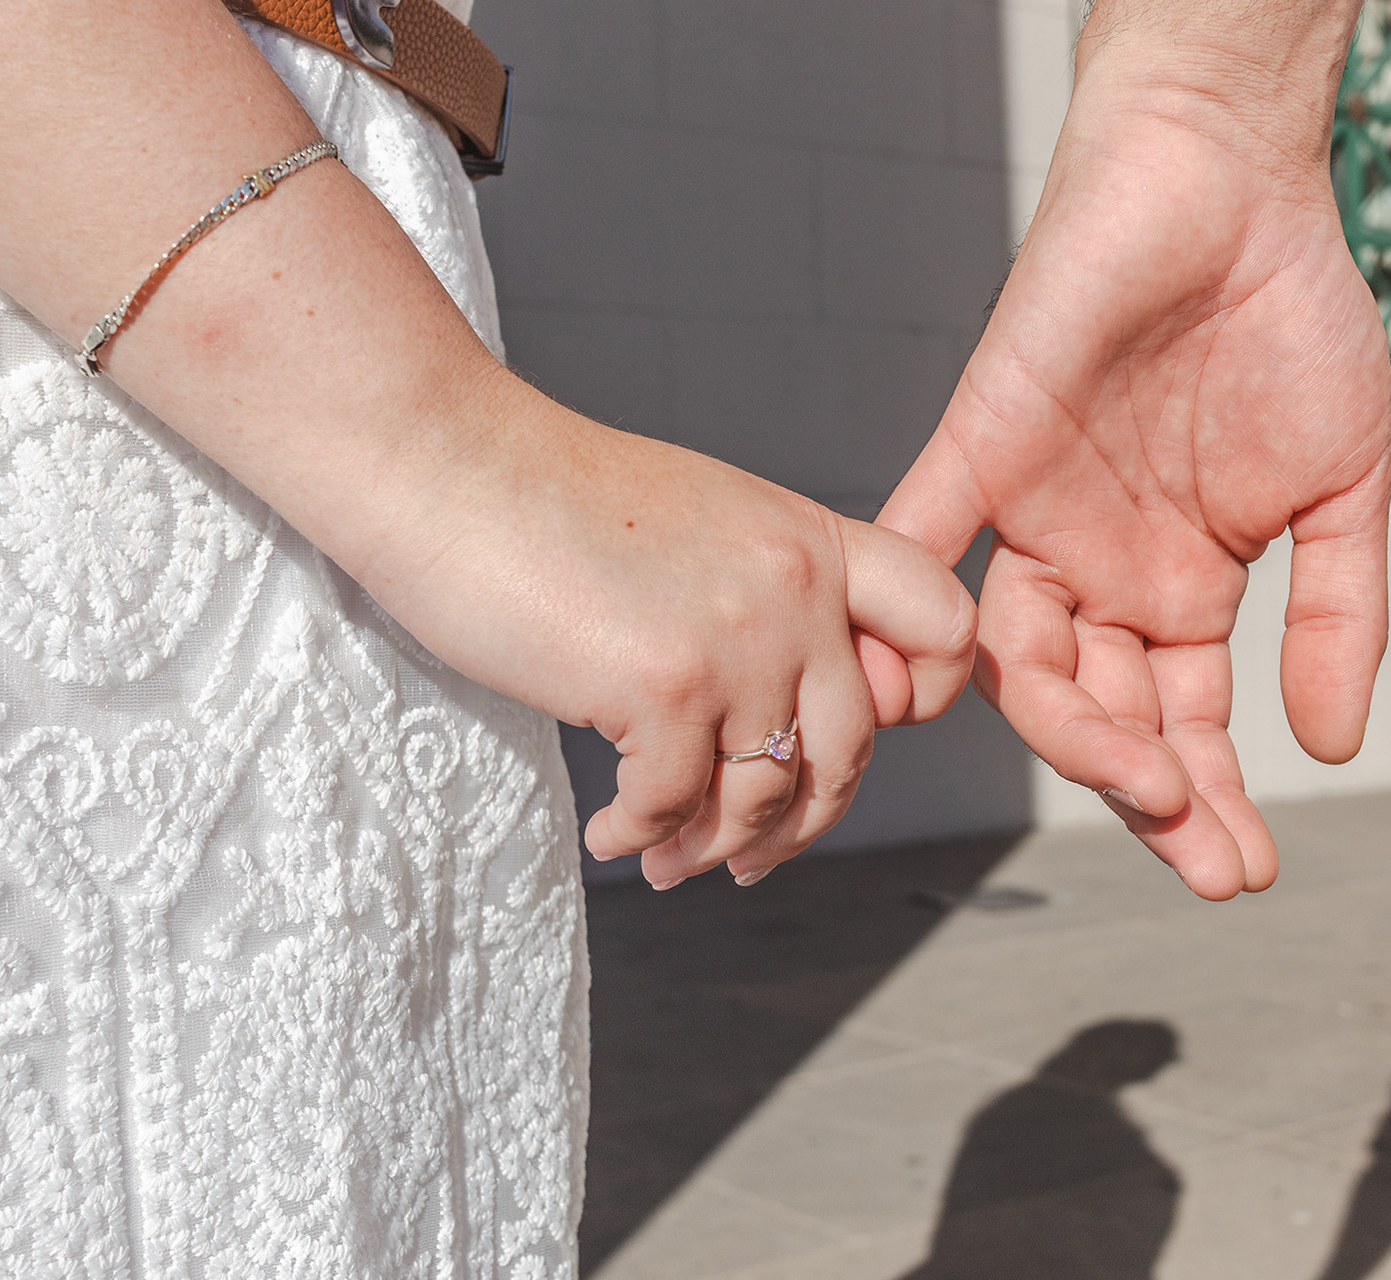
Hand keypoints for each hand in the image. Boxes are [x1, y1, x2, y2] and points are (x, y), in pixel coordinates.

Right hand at [367, 372, 977, 888]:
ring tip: (665, 859)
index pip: (943, 623)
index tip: (858, 733)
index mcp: (815, 541)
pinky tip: (610, 834)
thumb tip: (784, 711)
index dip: (927, 695)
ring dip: (712, 846)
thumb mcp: (703, 522)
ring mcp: (738, 640)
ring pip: (766, 795)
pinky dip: (642, 836)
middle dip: (803, 821)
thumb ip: (766, 596)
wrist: (447, 460)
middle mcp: (798, 590)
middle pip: (854, 747)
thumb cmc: (552, 498)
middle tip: (751, 855)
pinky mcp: (665, 686)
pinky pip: (676, 807)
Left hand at [878, 19, 1390, 899]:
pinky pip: (925, 536)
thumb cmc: (1292, 321)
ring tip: (1140, 781)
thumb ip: (1339, 616)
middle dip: (1150, 789)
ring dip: (1075, 730)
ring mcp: (1035, 517)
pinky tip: (915, 699)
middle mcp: (1098, 571)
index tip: (1241, 871)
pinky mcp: (982, 445)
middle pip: (1102, 712)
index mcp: (1180, 587)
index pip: (1182, 722)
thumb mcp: (1344, 489)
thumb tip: (1334, 747)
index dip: (1207, 800)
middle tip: (1199, 852)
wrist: (1229, 185)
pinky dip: (910, 614)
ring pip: (1025, 657)